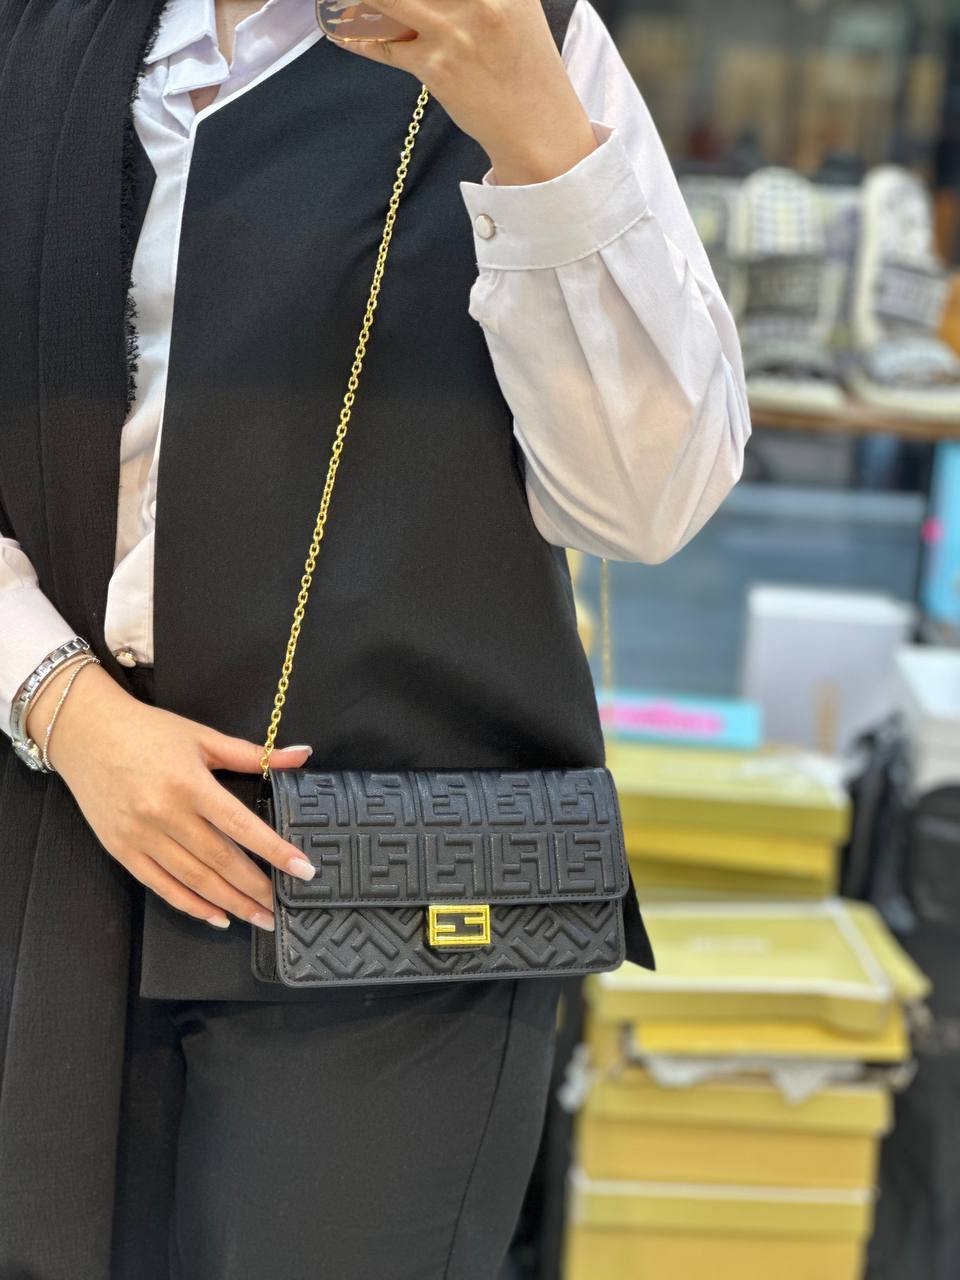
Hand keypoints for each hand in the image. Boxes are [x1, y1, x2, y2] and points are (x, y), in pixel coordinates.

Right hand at [34, 662, 315, 929]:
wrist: (85, 731)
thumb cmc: (148, 731)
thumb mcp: (203, 736)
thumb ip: (254, 754)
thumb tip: (302, 754)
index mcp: (190, 784)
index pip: (241, 826)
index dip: (275, 851)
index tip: (304, 870)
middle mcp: (165, 814)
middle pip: (220, 861)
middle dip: (256, 889)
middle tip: (284, 908)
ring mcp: (141, 836)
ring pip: (193, 880)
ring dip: (230, 903)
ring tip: (260, 918)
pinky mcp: (121, 850)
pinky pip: (160, 886)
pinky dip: (190, 905)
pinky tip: (217, 916)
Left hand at [327, 0, 598, 184]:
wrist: (535, 125)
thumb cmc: (525, 63)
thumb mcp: (518, 3)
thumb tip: (427, 0)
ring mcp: (453, 31)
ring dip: (361, 2)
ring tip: (344, 2)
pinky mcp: (434, 66)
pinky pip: (382, 45)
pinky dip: (356, 37)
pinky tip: (341, 29)